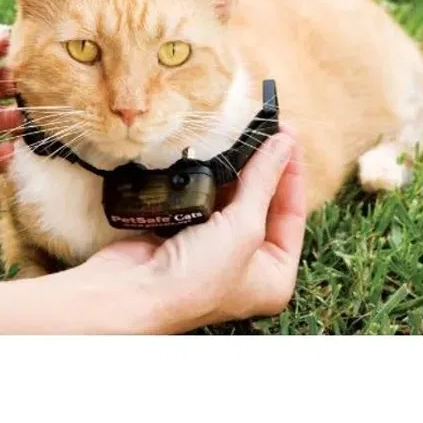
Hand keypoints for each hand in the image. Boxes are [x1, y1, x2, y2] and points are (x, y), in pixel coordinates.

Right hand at [69, 127, 305, 332]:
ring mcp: (212, 249)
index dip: (291, 173)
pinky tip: (209, 152)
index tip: (287, 135)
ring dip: (233, 170)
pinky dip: (205, 176)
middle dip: (262, 169)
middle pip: (262, 205)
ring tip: (239, 134)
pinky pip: (202, 197)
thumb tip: (284, 144)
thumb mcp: (243, 228)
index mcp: (273, 275)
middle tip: (264, 130)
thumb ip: (263, 182)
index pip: (291, 214)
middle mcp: (246, 264)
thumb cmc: (196, 276)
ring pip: (230, 199)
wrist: (131, 292)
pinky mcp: (183, 232)